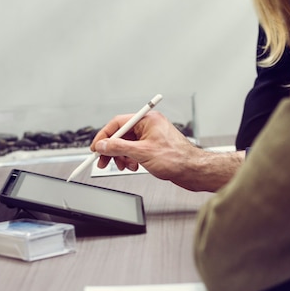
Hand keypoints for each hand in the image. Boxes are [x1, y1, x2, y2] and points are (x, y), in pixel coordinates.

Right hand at [91, 111, 242, 191]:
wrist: (193, 171)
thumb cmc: (176, 159)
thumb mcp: (141, 153)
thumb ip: (119, 147)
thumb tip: (104, 145)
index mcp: (147, 120)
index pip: (118, 123)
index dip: (104, 136)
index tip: (96, 148)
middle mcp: (149, 125)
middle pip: (121, 134)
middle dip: (112, 149)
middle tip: (103, 161)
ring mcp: (152, 136)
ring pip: (127, 144)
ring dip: (122, 156)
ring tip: (125, 166)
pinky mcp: (154, 147)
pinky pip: (135, 150)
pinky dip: (131, 159)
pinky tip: (134, 166)